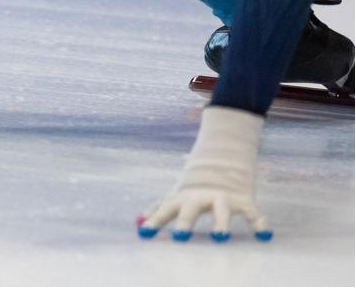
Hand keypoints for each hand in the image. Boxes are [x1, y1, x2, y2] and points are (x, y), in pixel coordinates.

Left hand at [140, 105, 270, 241]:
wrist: (223, 162)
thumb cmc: (194, 188)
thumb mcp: (175, 195)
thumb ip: (158, 209)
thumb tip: (137, 221)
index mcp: (182, 198)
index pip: (164, 210)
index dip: (155, 221)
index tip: (144, 234)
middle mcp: (201, 198)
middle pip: (191, 209)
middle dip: (185, 222)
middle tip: (179, 237)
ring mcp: (223, 198)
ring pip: (222, 211)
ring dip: (220, 224)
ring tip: (220, 239)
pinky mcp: (244, 201)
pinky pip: (254, 214)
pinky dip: (259, 223)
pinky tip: (264, 234)